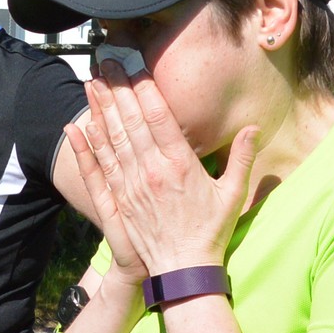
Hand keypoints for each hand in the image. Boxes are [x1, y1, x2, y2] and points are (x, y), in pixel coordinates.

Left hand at [70, 64, 256, 275]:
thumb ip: (241, 158)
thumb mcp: (233, 194)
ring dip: (100, 109)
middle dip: (117, 89)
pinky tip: (81, 124)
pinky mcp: (120, 200)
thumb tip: (253, 128)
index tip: (135, 67)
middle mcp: (152, 171)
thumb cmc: (210, 232)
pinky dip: (90, 143)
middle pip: (130, 121)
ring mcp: (132, 185)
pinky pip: (102, 166)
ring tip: (91, 82)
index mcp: (180, 165)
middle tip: (106, 62)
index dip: (144, 89)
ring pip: (112, 139)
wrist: (183, 270)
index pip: (158, 117)